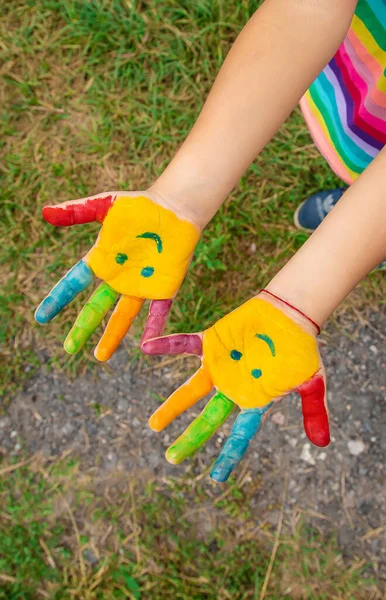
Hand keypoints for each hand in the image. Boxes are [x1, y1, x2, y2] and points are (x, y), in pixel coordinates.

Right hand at [35, 191, 199, 360]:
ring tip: (100, 356)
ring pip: (123, 317)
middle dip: (82, 328)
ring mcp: (140, 286)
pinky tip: (147, 344)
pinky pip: (158, 312)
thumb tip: (44, 212)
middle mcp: (118, 278)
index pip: (74, 283)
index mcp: (102, 260)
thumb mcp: (106, 205)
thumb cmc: (140, 205)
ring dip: (112, 336)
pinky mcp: (164, 289)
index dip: (58, 299)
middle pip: (96, 308)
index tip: (41, 317)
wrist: (175, 208)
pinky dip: (153, 327)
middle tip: (68, 348)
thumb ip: (78, 211)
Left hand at [142, 291, 328, 481]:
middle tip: (172, 458)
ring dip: (173, 406)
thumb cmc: (300, 349)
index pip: (240, 433)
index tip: (215, 478)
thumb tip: (323, 444)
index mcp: (253, 400)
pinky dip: (167, 345)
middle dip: (191, 438)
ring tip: (153, 425)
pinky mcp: (211, 344)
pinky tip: (147, 348)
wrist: (289, 315)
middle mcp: (231, 387)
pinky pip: (185, 346)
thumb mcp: (312, 383)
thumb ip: (314, 412)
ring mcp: (219, 367)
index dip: (229, 454)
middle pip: (208, 419)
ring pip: (191, 391)